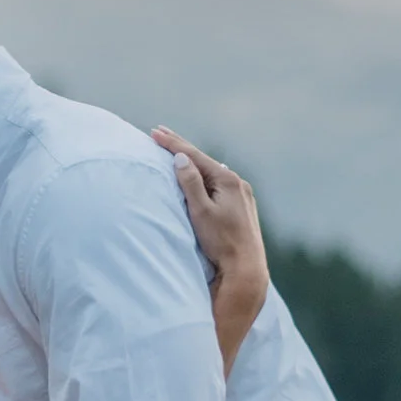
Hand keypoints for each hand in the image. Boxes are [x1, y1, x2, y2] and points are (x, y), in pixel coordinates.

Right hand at [155, 126, 268, 367]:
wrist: (246, 269)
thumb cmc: (221, 242)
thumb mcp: (201, 211)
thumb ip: (190, 183)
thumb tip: (181, 159)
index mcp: (227, 181)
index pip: (194, 156)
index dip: (173, 144)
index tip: (155, 132)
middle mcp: (238, 184)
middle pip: (204, 161)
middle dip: (182, 149)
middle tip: (162, 133)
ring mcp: (243, 196)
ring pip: (212, 173)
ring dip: (194, 162)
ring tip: (178, 152)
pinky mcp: (243, 208)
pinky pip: (220, 185)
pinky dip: (205, 176)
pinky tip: (202, 174)